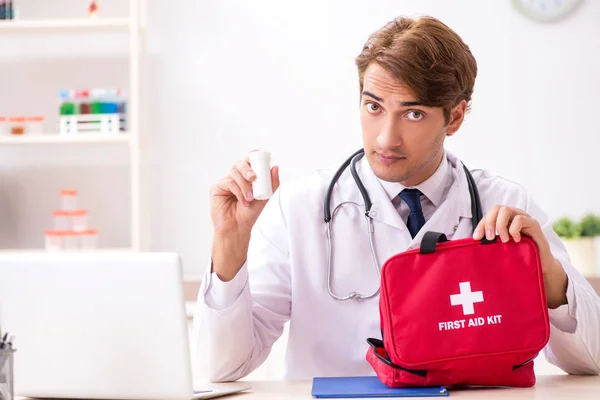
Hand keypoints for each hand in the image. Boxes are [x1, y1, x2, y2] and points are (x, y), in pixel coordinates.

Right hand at [209, 153, 279, 280]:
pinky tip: (243, 201)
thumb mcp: (265, 197)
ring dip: (244, 186)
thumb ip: (272, 183)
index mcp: (245, 177)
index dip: (253, 156)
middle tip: (253, 178)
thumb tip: (275, 167)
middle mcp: (234, 177)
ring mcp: (224, 182)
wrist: (239, 227)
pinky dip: (238, 191)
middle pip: (239, 163)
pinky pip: (228, 182)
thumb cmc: (250, 214)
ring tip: (250, 198)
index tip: (262, 160)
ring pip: (234, 173)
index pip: (248, 161)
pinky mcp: (216, 188)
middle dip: (247, 168)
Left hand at [472, 205, 567, 308]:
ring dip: (501, 225)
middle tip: (489, 238)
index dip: (481, 225)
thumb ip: (492, 242)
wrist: (540, 264)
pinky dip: (514, 229)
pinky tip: (516, 240)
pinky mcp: (533, 224)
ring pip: (506, 210)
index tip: (476, 237)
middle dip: (489, 222)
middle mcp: (512, 216)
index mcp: (503, 220)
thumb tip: (474, 242)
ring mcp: (523, 218)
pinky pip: (520, 219)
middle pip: (496, 208)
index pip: (489, 215)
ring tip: (504, 240)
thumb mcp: (502, 247)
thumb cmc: (519, 254)